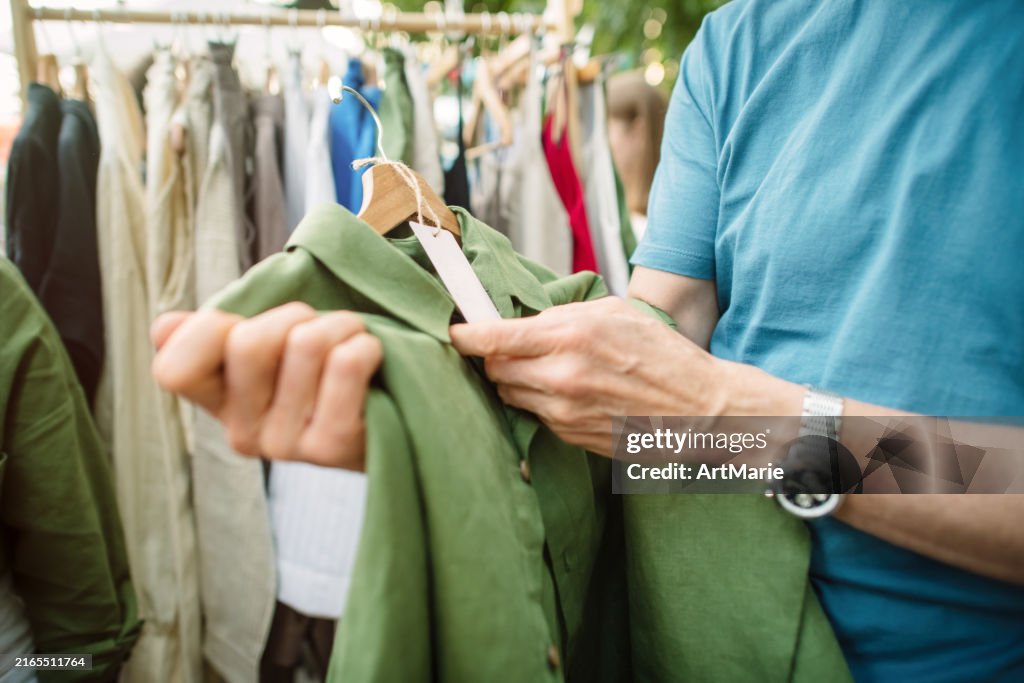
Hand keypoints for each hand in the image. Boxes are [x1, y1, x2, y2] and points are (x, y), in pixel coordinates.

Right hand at [151, 303, 381, 469]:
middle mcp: (243, 435)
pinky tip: (370, 359)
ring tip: (353, 341)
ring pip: (304, 343)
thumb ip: (216, 336)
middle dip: (294, 315)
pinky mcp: (332, 448)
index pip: (173, 370)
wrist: (394, 422)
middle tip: (321, 330)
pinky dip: (365, 345)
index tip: (246, 326)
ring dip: (340, 325)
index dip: (208, 330)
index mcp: (217, 405)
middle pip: (247, 342)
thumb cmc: (327, 373)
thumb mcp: (269, 351)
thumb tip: (164, 328)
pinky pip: (344, 364)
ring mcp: (285, 447)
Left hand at [449, 297, 730, 454]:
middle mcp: (561, 377)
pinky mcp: (569, 436)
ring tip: (547, 369)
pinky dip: (540, 401)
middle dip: (495, 357)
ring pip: (510, 394)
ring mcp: (563, 412)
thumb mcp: (615, 313)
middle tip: (508, 347)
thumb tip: (522, 320)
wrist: (699, 412)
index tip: (456, 331)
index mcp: (570, 337)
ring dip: (517, 381)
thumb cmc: (663, 355)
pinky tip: (569, 392)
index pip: (493, 338)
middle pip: (494, 369)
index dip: (466, 334)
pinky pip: (534, 415)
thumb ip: (562, 315)